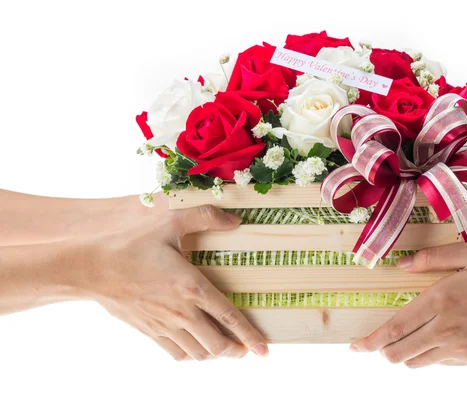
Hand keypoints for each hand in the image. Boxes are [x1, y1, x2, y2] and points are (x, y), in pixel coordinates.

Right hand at [78, 204, 268, 360]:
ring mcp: (165, 325)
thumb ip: (205, 217)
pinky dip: (190, 355)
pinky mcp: (149, 331)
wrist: (92, 268)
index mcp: (192, 287)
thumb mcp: (170, 221)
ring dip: (215, 354)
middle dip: (236, 350)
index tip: (264, 350)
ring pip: (198, 353)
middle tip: (245, 348)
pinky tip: (194, 346)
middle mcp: (182, 312)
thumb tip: (236, 220)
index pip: (230, 317)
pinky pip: (175, 353)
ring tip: (224, 348)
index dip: (250, 336)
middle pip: (217, 344)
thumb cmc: (132, 244)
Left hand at [350, 242, 466, 366]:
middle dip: (382, 350)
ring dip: (404, 353)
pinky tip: (435, 338)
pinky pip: (439, 363)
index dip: (370, 341)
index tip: (354, 346)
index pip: (394, 329)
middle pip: (399, 353)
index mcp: (440, 302)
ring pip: (417, 362)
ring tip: (405, 338)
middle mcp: (445, 331)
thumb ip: (431, 257)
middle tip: (377, 341)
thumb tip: (401, 265)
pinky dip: (428, 355)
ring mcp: (460, 349)